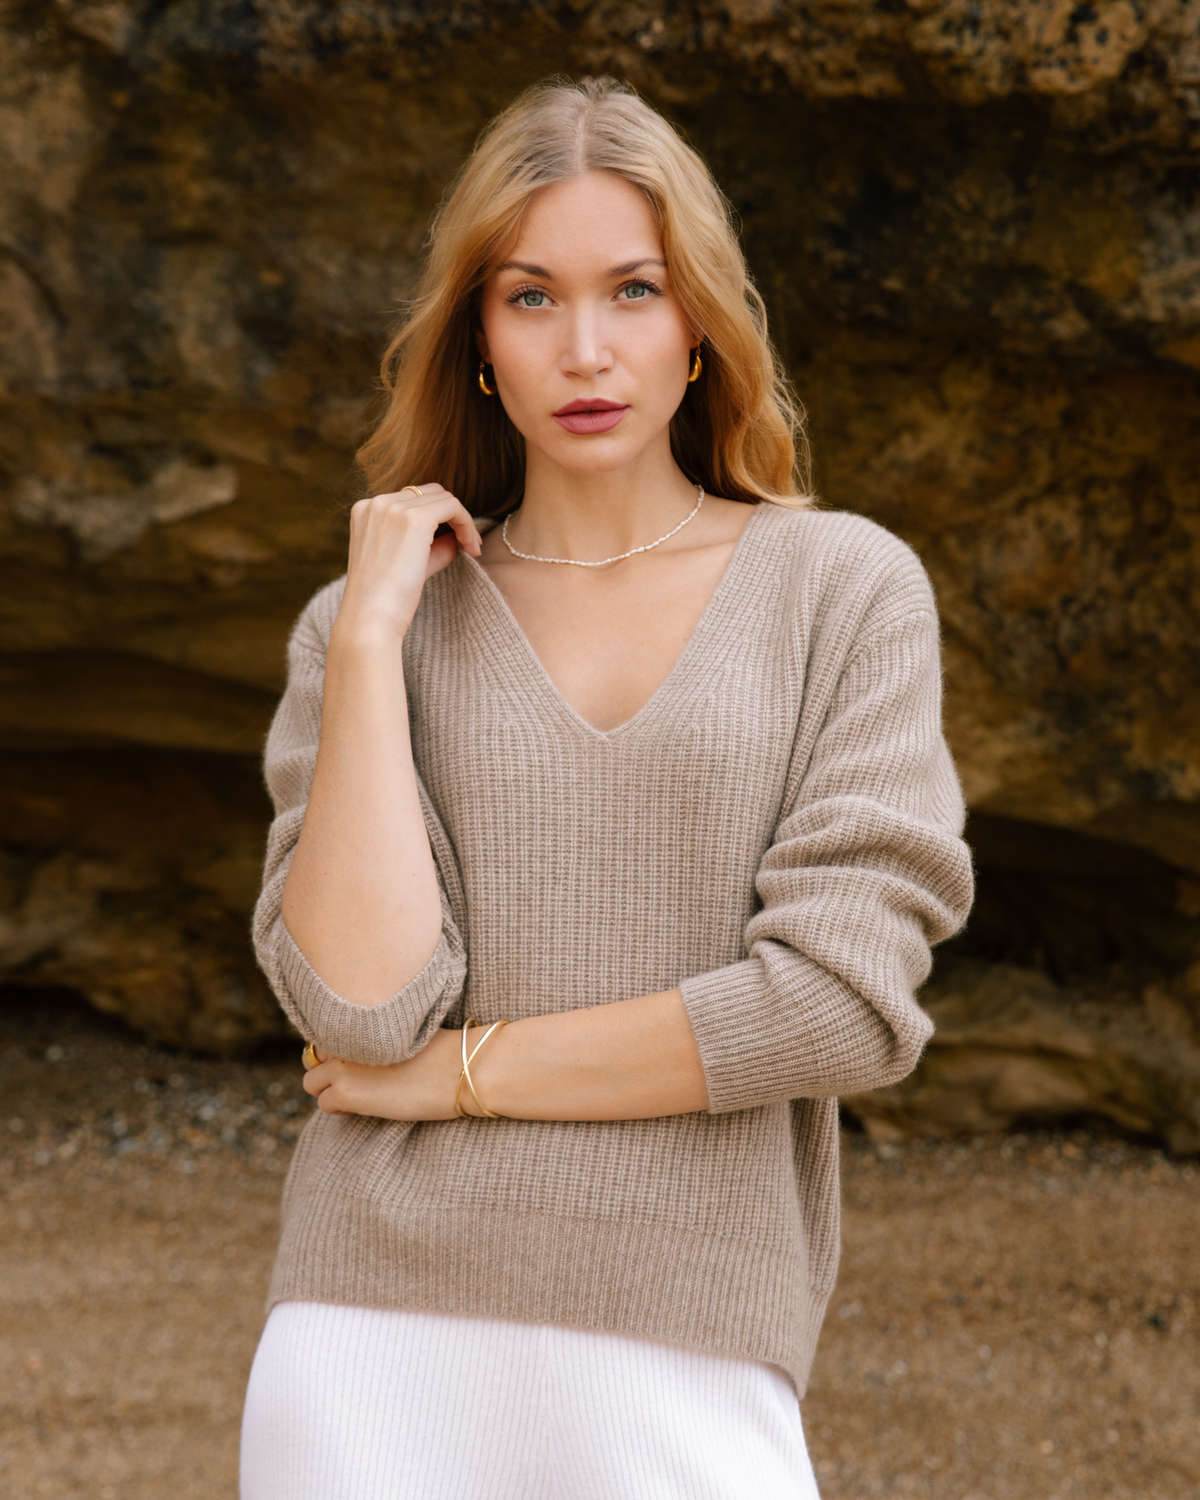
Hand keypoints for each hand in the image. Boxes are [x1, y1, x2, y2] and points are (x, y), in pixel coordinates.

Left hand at [301, 1028, 483, 1121]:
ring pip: (312, 1082)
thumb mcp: (407, 1029)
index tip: (356, 1060)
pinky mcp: (346, 1094)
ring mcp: (342, 1066)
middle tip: (354, 1079)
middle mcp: (345, 1040)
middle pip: (314, 1056)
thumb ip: (379, 1031)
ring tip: (359, 1094)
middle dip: (328, 1068)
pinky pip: (324, 1104)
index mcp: (361, 1019)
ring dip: (330, 1090)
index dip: (338, 1050)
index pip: (326, 1033)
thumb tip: (368, 1044)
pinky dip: (340, 1108)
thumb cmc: (446, 1050)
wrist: (460, 1070)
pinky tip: (365, 1106)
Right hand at [332, 483, 483, 646]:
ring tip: (472, 548)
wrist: (371, 619)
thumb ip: (428, 547)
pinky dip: (467, 524)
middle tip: (469, 545)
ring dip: (463, 521)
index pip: (411, 499)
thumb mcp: (404, 565)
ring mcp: (393, 508)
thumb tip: (457, 537)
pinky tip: (472, 548)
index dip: (438, 517)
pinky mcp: (414, 518)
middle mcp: (376, 503)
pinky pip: (452, 507)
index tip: (456, 542)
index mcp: (365, 511)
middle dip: (452, 515)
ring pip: (443, 498)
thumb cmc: (384, 601)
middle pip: (429, 492)